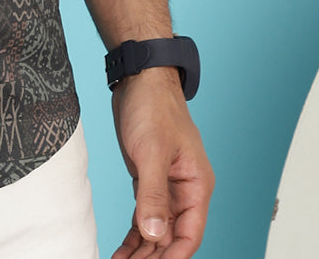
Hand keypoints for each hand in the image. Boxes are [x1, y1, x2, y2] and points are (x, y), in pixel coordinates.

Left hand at [111, 67, 213, 258]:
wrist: (140, 78)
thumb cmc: (152, 107)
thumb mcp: (151, 151)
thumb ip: (153, 195)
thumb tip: (154, 235)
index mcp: (197, 185)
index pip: (189, 235)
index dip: (172, 257)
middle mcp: (185, 190)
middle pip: (172, 238)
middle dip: (153, 257)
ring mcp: (167, 186)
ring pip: (157, 230)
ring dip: (141, 250)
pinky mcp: (148, 179)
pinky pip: (144, 215)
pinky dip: (134, 233)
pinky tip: (122, 250)